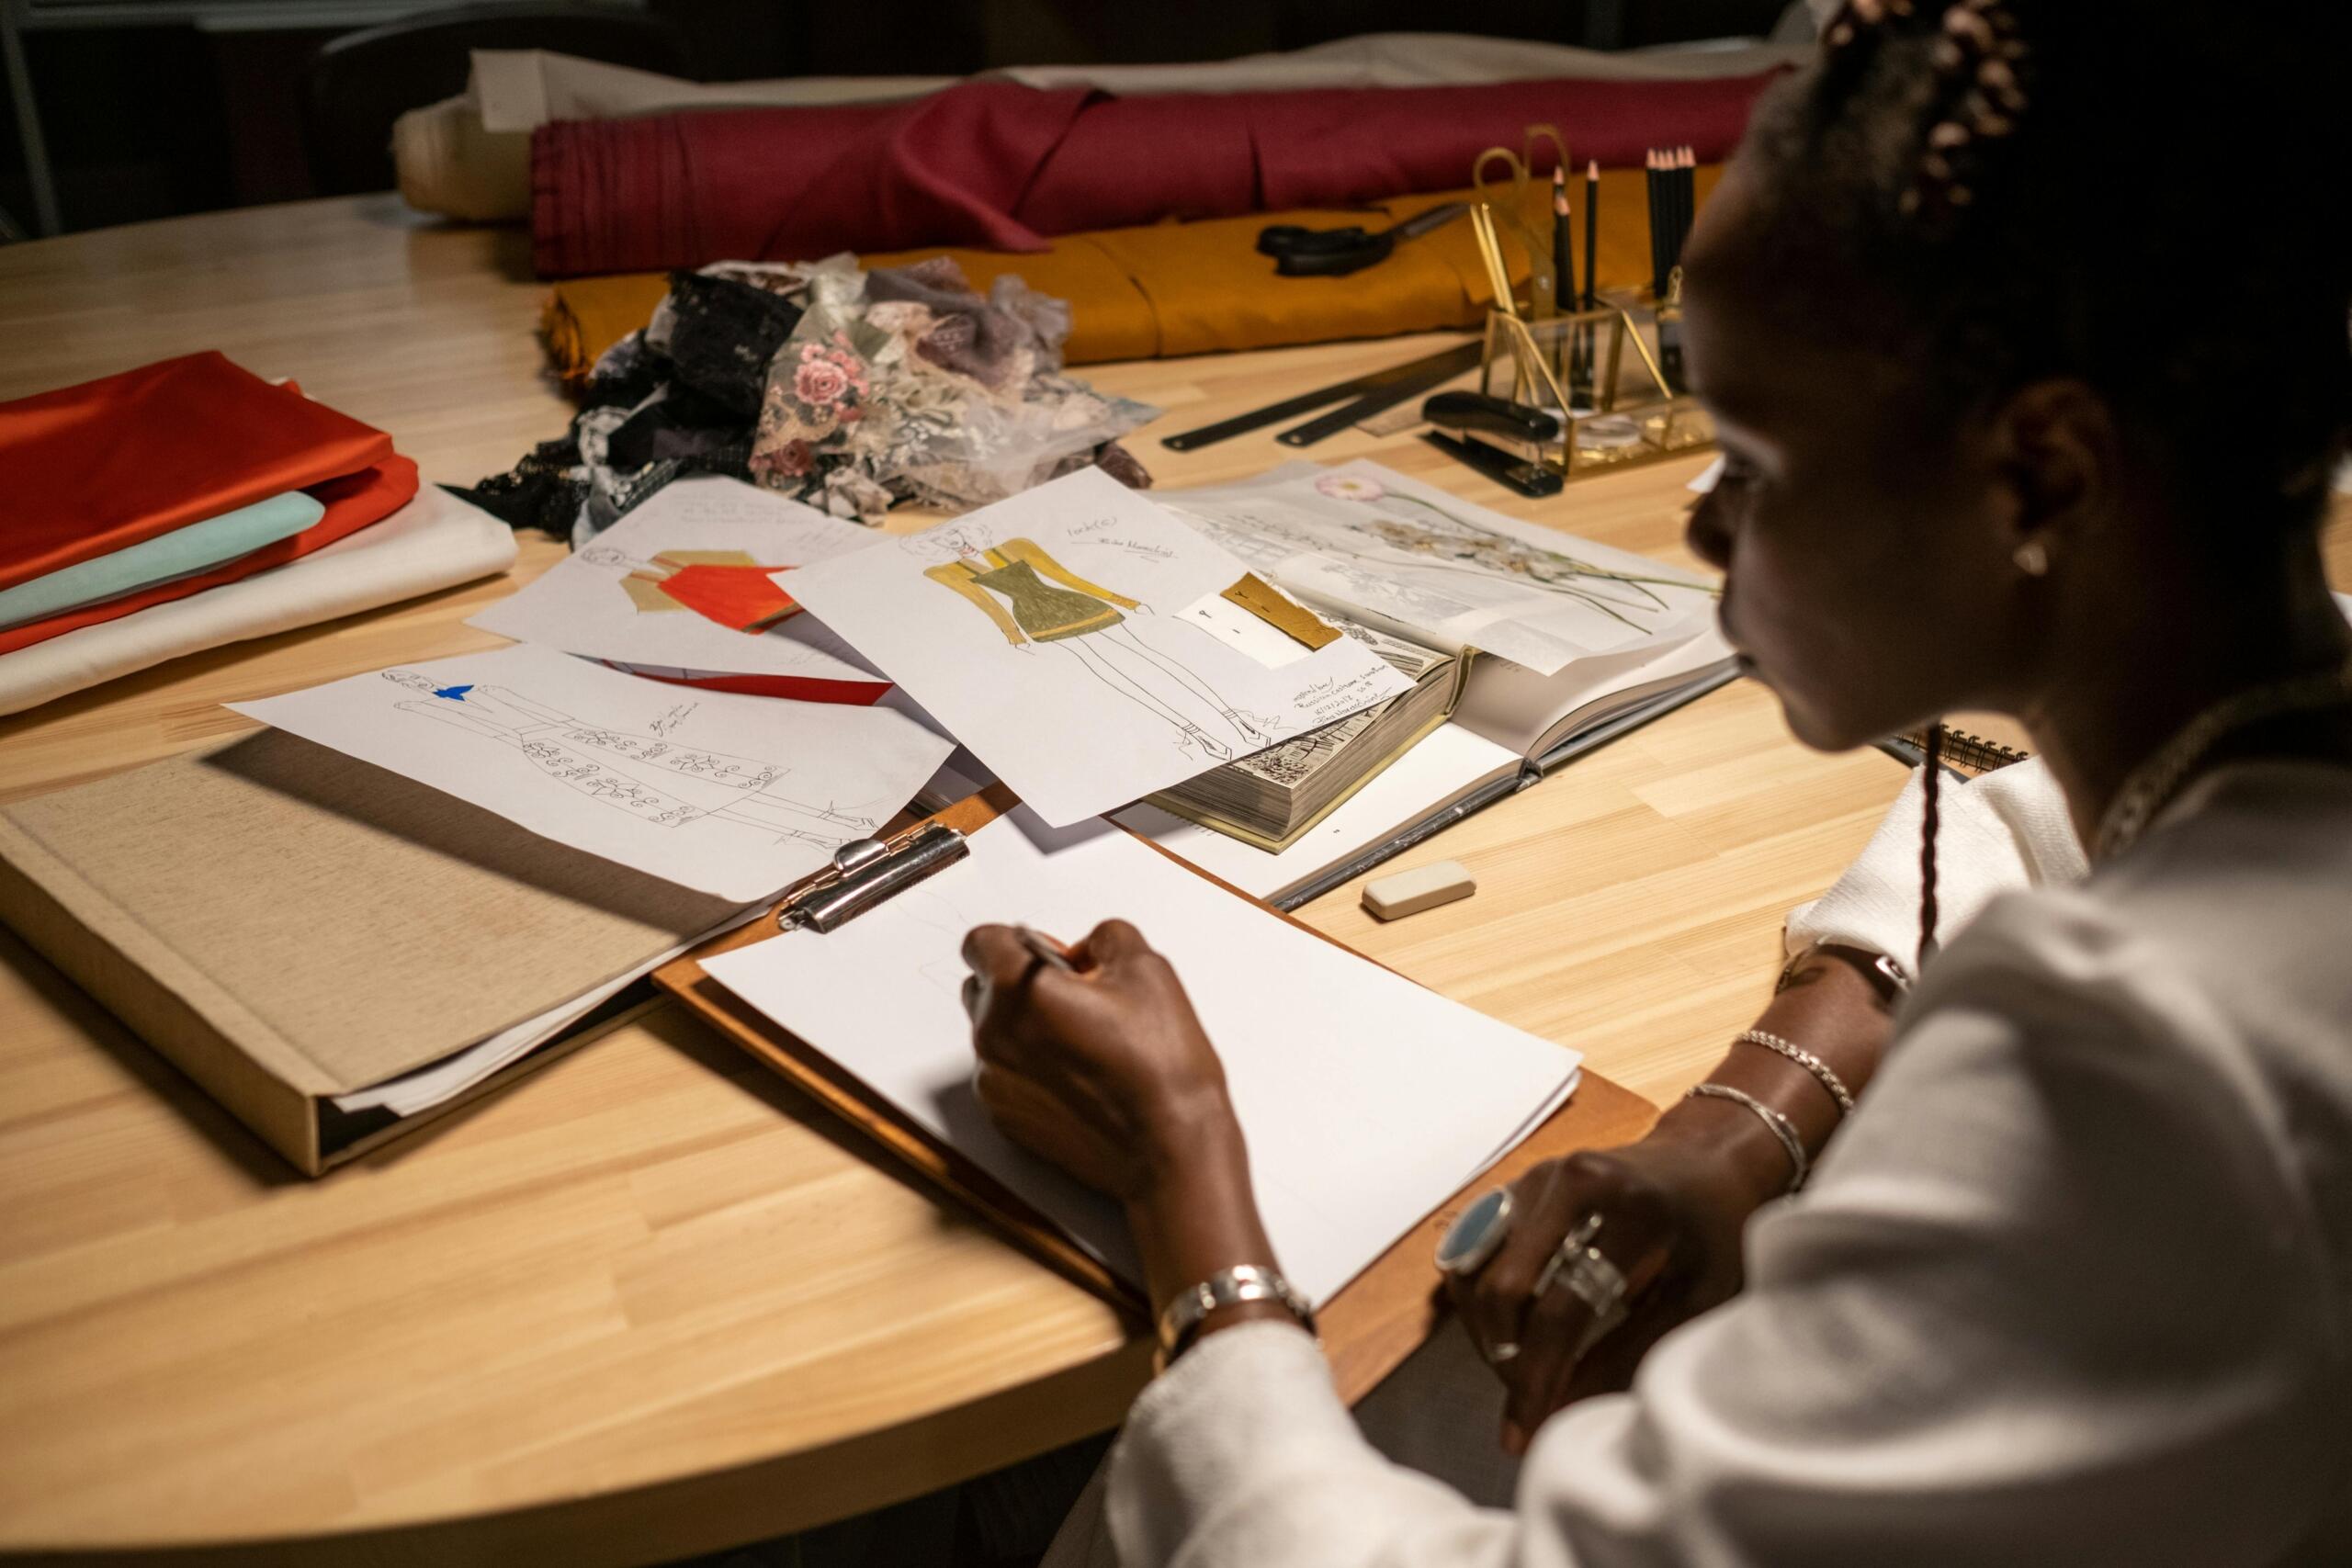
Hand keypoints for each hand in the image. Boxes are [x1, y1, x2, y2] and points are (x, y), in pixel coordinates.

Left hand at [962, 920, 1235, 1201]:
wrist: (1169, 1148)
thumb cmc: (1159, 1065)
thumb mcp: (1146, 968)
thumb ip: (1103, 937)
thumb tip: (1082, 951)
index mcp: (1016, 991)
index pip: (980, 941)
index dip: (1021, 942)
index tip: (1057, 959)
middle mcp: (992, 1036)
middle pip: (983, 987)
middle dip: (1022, 984)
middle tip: (1079, 999)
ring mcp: (995, 1082)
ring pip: (995, 1033)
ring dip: (1026, 1027)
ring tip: (1085, 1044)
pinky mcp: (1006, 1117)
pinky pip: (1006, 1074)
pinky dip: (1031, 1067)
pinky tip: (1080, 1077)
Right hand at [1446, 1127, 1758, 1453]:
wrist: (1703, 1164)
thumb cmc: (1713, 1235)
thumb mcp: (1697, 1298)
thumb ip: (1630, 1352)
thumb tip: (1561, 1408)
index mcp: (1626, 1206)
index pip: (1562, 1307)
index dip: (1539, 1375)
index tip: (1524, 1429)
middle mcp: (1568, 1180)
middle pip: (1505, 1289)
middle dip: (1506, 1359)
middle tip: (1525, 1401)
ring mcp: (1533, 1177)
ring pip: (1476, 1271)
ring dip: (1488, 1333)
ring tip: (1521, 1367)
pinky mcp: (1514, 1185)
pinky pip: (1471, 1252)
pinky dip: (1481, 1300)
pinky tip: (1513, 1329)